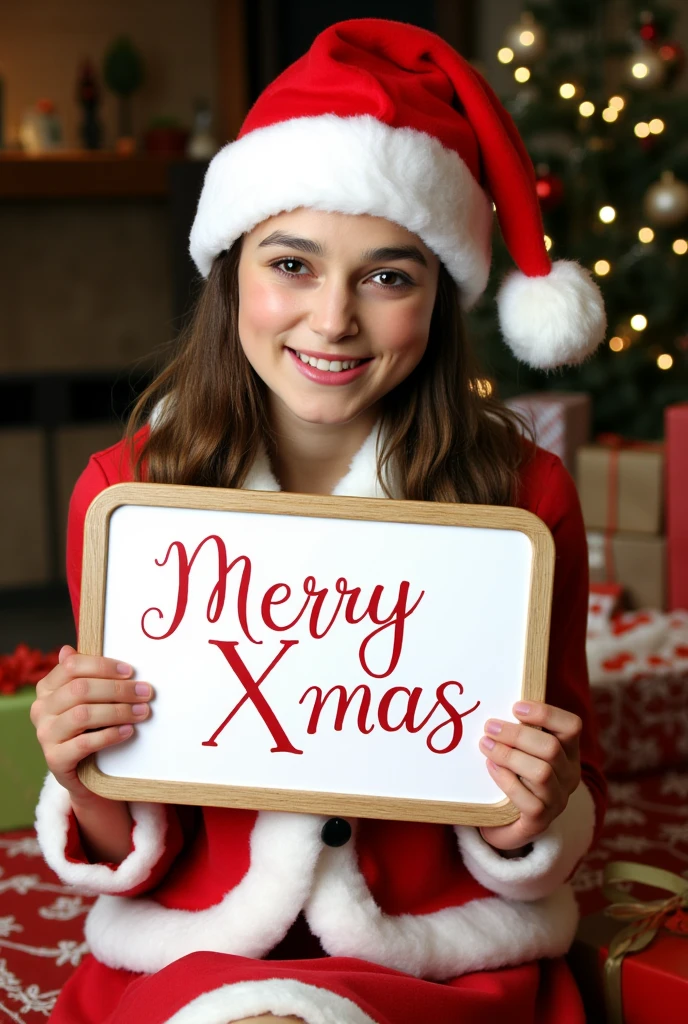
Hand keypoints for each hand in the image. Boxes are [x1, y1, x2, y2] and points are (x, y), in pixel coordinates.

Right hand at [30, 645, 154, 801]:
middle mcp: (41, 709)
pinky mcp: (54, 758)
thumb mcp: (86, 700)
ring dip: (118, 711)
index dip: (103, 666)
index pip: (72, 666)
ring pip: (83, 715)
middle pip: (81, 689)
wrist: (83, 773)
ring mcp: (45, 734)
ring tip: (141, 712)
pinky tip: (128, 731)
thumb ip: (83, 676)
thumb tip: (68, 649)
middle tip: (145, 692)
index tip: (130, 671)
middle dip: (118, 689)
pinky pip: (84, 743)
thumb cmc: (88, 728)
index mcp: (47, 688)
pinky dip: (110, 735)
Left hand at [477, 701, 581, 852]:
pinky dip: (507, 780)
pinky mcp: (541, 820)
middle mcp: (569, 775)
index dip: (546, 713)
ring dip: (509, 755)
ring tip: (485, 745)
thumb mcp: (522, 750)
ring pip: (541, 772)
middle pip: (551, 748)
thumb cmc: (514, 776)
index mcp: (568, 752)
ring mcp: (557, 799)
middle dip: (518, 734)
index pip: (572, 726)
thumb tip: (494, 706)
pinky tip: (491, 768)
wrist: (506, 823)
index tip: (515, 707)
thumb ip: (518, 731)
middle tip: (490, 727)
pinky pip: (528, 800)